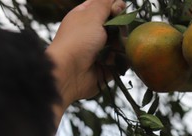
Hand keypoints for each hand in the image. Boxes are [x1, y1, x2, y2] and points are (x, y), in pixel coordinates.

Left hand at [46, 0, 125, 115]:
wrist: (69, 72)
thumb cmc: (78, 40)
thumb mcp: (92, 14)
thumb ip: (105, 3)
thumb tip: (116, 0)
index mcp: (83, 17)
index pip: (101, 6)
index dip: (113, 6)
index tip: (120, 9)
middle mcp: (90, 34)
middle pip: (114, 25)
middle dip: (120, 27)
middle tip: (119, 30)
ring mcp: (98, 52)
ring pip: (119, 44)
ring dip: (121, 44)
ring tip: (118, 47)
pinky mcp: (105, 68)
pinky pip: (119, 62)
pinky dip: (120, 61)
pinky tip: (116, 60)